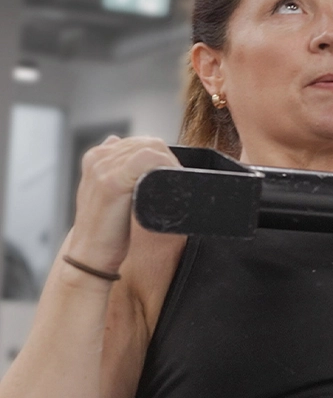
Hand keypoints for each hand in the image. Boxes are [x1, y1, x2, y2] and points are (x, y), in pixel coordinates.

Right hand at [68, 136, 180, 273]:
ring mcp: (103, 168)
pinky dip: (164, 168)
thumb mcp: (106, 192)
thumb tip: (117, 142)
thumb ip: (112, 168)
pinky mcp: (111, 182)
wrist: (91, 254)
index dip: (163, 156)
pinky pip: (147, 160)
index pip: (141, 142)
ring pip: (151, 148)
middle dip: (169, 160)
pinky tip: (166, 186)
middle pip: (149, 142)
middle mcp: (99, 158)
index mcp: (98, 157)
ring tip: (173, 187)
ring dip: (170, 165)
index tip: (172, 177)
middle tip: (176, 183)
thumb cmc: (105, 228)